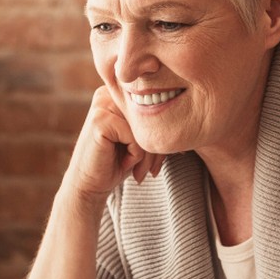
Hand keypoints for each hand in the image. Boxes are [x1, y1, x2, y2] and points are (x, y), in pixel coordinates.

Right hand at [63, 87, 164, 203]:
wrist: (88, 186)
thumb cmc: (117, 163)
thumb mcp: (139, 140)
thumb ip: (154, 124)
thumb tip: (191, 120)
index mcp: (117, 93)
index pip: (152, 106)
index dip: (160, 134)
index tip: (165, 159)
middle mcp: (107, 93)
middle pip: (149, 115)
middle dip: (157, 147)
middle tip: (154, 171)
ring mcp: (101, 104)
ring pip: (144, 126)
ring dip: (147, 154)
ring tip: (139, 170)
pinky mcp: (100, 120)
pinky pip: (134, 136)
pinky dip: (135, 155)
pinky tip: (124, 163)